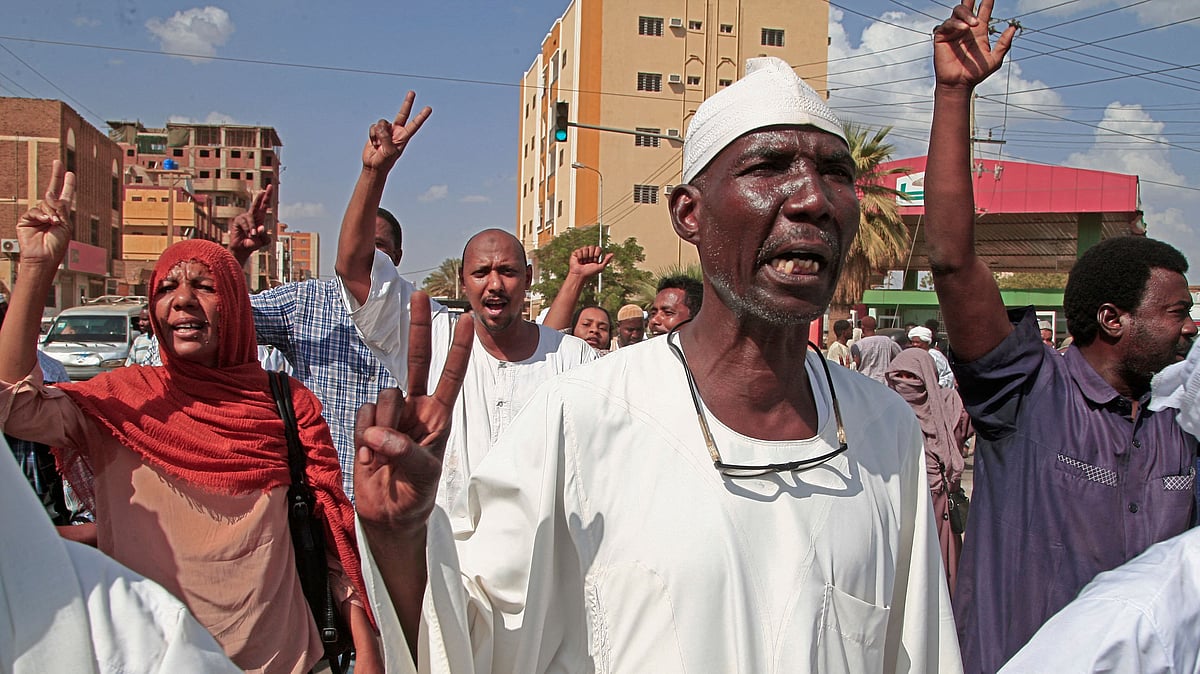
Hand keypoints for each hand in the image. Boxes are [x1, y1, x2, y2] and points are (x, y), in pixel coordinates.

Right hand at [17, 160, 74, 266]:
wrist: (44, 257)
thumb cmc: (57, 246)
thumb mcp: (65, 225)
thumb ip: (60, 208)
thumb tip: (51, 196)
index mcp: (62, 215)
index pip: (65, 197)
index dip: (67, 185)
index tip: (70, 173)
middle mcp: (50, 213)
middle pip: (52, 192)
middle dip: (56, 177)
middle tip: (58, 162)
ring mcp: (37, 216)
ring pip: (45, 203)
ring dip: (52, 212)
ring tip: (53, 223)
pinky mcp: (26, 219)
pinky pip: (35, 210)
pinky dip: (42, 215)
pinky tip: (46, 222)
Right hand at [227, 185, 272, 260]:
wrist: (242, 250)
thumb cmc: (253, 244)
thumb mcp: (262, 242)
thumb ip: (264, 236)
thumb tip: (260, 228)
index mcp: (259, 218)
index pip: (264, 205)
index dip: (267, 196)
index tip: (270, 187)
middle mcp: (252, 216)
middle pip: (257, 205)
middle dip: (262, 197)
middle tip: (265, 189)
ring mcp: (244, 218)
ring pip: (251, 219)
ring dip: (253, 229)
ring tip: (252, 236)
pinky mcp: (238, 221)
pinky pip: (245, 224)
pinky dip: (248, 230)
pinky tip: (247, 235)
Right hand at [354, 294, 472, 534]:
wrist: (389, 516)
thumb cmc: (416, 495)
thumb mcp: (421, 475)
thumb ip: (402, 452)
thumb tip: (377, 433)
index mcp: (439, 416)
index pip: (451, 376)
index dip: (457, 348)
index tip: (466, 319)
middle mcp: (416, 409)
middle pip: (418, 361)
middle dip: (419, 328)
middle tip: (421, 295)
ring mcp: (391, 416)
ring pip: (384, 396)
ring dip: (383, 425)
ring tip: (385, 455)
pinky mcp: (368, 426)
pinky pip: (364, 415)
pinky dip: (364, 437)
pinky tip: (370, 458)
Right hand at [361, 91, 431, 172]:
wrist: (373, 165)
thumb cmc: (385, 161)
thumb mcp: (389, 151)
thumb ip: (386, 137)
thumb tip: (382, 127)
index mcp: (404, 137)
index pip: (414, 124)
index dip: (421, 116)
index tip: (429, 108)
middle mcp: (397, 131)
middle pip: (403, 114)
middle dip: (407, 103)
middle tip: (412, 92)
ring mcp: (387, 130)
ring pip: (382, 122)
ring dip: (378, 133)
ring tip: (379, 144)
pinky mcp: (376, 131)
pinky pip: (373, 127)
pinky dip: (372, 135)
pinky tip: (373, 143)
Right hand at [567, 245, 613, 277]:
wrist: (580, 275)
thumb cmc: (590, 272)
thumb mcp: (600, 267)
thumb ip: (606, 261)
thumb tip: (612, 254)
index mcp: (595, 254)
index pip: (598, 248)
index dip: (597, 254)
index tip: (595, 261)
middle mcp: (589, 252)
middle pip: (592, 246)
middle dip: (591, 255)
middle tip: (589, 262)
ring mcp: (582, 251)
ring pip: (585, 248)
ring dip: (585, 257)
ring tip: (584, 262)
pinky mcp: (576, 252)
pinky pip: (579, 250)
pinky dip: (580, 257)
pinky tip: (579, 261)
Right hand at [933, 0, 1017, 88]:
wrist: (960, 84)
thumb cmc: (976, 74)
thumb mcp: (995, 59)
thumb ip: (1004, 44)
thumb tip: (1013, 27)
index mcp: (979, 31)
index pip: (983, 11)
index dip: (987, 1)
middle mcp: (966, 28)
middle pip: (967, 5)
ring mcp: (953, 31)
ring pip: (958, 11)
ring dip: (966, 14)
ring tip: (973, 24)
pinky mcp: (942, 37)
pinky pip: (947, 24)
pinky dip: (955, 24)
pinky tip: (963, 29)